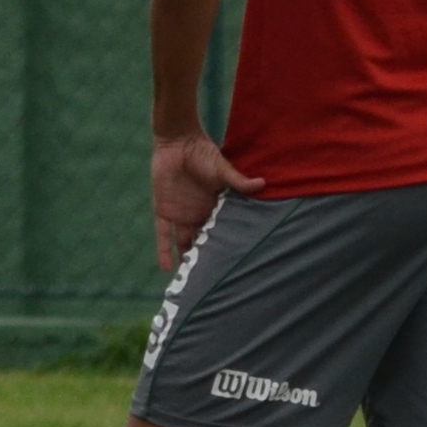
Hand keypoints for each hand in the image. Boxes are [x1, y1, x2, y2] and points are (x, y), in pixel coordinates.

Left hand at [151, 131, 259, 272]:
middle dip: (208, 258)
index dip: (226, 246)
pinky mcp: (164, 211)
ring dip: (187, 259)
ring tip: (192, 283)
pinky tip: (166, 268)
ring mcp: (181, 214)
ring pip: (184, 243)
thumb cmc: (203, 153)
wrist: (178, 142)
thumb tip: (263, 183)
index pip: (222, 231)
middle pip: (203, 242)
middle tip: (215, 282)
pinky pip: (163, 235)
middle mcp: (199, 214)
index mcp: (215, 207)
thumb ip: (238, 181)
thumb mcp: (222, 169)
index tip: (235, 265)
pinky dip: (163, 250)